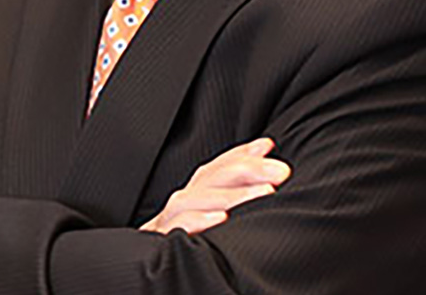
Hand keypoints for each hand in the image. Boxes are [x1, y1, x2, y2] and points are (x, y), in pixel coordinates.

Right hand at [140, 138, 290, 235]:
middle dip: (248, 169)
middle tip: (280, 171)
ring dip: (232, 194)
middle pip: (211, 176)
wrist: (145, 278)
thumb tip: (265, 149)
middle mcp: (181, 203)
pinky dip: (198, 220)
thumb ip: (235, 186)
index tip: (269, 148)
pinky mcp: (159, 241)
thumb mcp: (214, 213)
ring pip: (196, 198)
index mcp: (194, 196)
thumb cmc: (190, 245)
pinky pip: (177, 228)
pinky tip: (222, 219)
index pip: (217, 167)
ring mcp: (168, 221)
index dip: (242, 154)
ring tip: (265, 193)